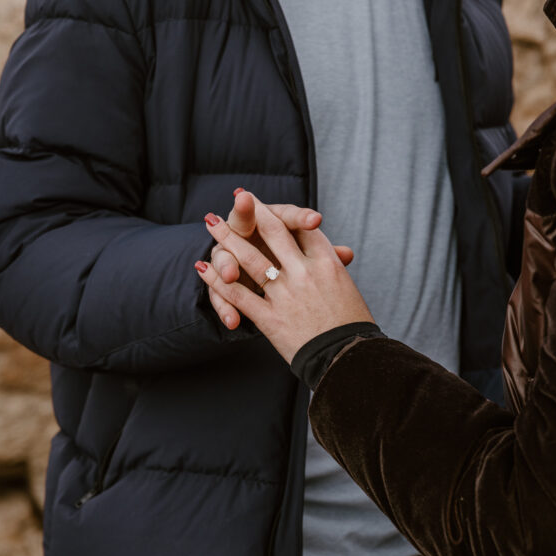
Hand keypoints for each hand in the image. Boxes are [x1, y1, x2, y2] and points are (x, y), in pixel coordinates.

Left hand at [196, 194, 373, 362]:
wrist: (349, 358)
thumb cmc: (352, 325)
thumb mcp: (347, 289)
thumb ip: (335, 267)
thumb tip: (340, 254)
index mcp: (327, 263)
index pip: (303, 228)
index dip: (284, 211)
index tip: (269, 202)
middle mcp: (305, 272)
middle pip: (274, 232)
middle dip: (252, 212)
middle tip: (237, 198)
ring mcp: (285, 293)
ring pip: (250, 257)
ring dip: (227, 237)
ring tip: (211, 222)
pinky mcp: (270, 317)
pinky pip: (238, 294)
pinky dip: (217, 281)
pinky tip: (203, 268)